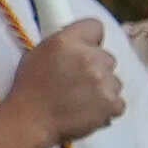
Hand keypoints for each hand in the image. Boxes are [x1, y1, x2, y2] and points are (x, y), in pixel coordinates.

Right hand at [26, 16, 132, 147]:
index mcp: (68, 41)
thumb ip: (64, 44)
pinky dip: (107, 107)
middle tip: (77, 80)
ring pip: (114, 80)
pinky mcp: (112, 103)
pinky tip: (88, 110)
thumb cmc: (30, 89)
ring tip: (80, 99)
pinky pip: (118, 101)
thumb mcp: (38, 53)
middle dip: (96, 67)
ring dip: (102, 88)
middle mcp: (89, 58)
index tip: (84, 48)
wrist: (31, 121)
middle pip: (107, 56)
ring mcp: (104, 81)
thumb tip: (80, 44)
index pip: (95, 26)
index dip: (90, 38)